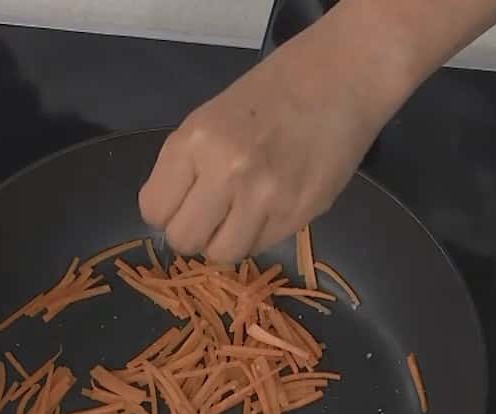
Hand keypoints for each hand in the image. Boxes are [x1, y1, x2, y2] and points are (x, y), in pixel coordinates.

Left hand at [138, 9, 402, 262]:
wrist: (340, 78)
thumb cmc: (270, 93)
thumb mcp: (210, 119)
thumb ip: (187, 167)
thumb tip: (173, 216)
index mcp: (194, 141)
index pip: (154, 210)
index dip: (166, 211)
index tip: (183, 202)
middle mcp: (226, 172)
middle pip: (183, 240)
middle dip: (193, 232)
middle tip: (210, 215)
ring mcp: (265, 198)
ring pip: (222, 254)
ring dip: (225, 240)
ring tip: (240, 215)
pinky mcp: (299, 215)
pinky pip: (260, 246)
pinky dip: (258, 234)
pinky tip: (271, 205)